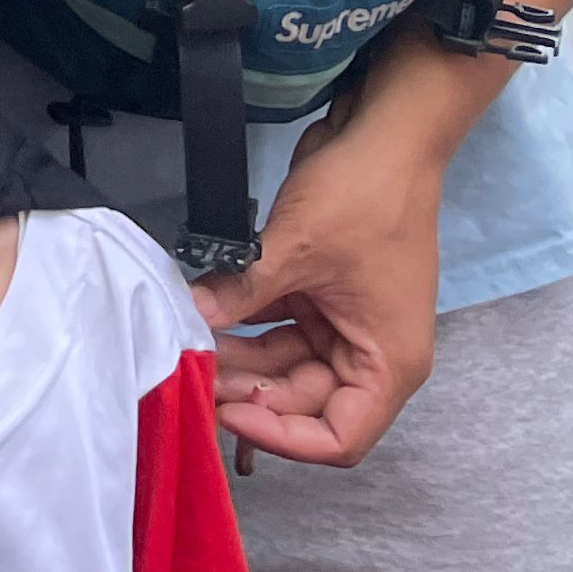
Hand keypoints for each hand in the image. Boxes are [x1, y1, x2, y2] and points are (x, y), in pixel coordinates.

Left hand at [193, 95, 448, 465]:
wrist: (386, 133)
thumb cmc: (365, 196)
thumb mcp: (296, 249)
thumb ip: (242, 291)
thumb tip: (189, 316)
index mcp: (387, 363)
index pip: (339, 438)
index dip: (283, 437)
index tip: (227, 410)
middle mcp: (369, 353)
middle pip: (303, 401)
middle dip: (247, 390)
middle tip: (187, 372)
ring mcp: (344, 323)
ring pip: (282, 363)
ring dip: (237, 357)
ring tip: (185, 344)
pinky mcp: (319, 294)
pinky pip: (277, 326)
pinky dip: (242, 323)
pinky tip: (199, 315)